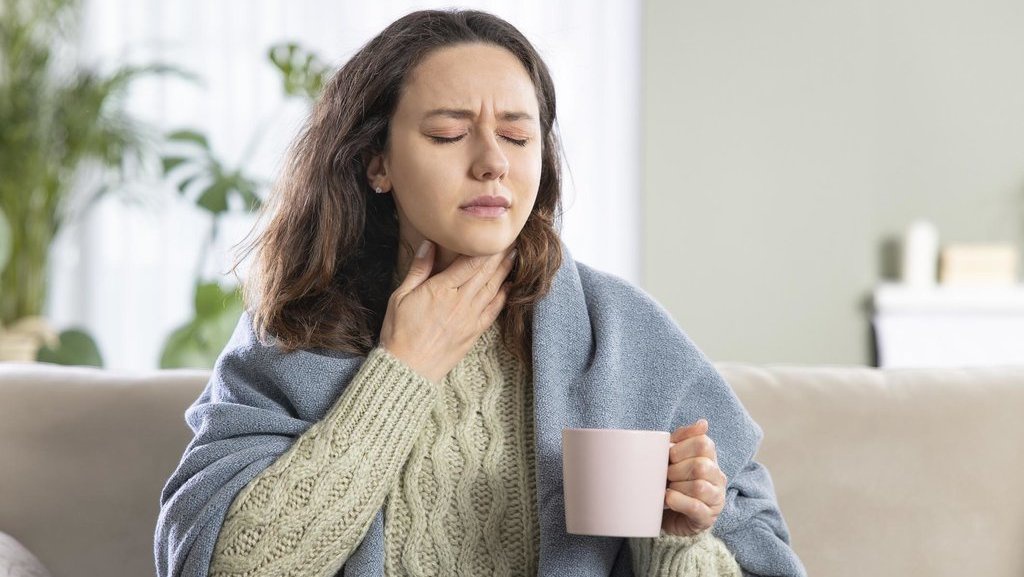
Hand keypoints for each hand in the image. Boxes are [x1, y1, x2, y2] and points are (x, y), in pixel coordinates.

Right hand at [378, 240, 515, 382]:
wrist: (407, 368)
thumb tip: (430, 244)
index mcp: (441, 290)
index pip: (470, 262)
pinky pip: (494, 310)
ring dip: (506, 270)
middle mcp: (460, 302)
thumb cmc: (399, 332)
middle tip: (512, 239)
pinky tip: (510, 285)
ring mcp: (470, 318)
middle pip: (486, 272)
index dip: (485, 247)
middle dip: (500, 254)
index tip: (494, 235)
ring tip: (515, 255)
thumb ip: (418, 269)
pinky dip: (504, 296)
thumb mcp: (400, 296)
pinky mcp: (474, 332)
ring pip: (493, 288)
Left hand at [662, 419, 727, 536]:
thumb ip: (683, 438)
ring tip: (668, 489)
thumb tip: (703, 423)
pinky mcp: (707, 518)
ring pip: (699, 487)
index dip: (681, 448)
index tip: (669, 456)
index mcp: (711, 459)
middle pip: (701, 466)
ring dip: (677, 487)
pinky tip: (668, 499)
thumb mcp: (674, 457)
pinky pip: (696, 507)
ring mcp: (715, 499)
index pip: (704, 443)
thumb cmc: (672, 481)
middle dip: (676, 470)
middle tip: (666, 476)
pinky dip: (679, 501)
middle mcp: (718, 478)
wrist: (666, 514)